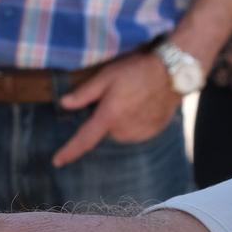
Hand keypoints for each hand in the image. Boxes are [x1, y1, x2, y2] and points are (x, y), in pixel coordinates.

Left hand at [51, 53, 178, 167]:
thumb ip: (84, 93)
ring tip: (133, 97)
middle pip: (105, 129)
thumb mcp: (107, 76)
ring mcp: (140, 133)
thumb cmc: (138, 70)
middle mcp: (124, 131)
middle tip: (118, 95)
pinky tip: (143, 104)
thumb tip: (64, 104)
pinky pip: (135, 130)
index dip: (69, 152)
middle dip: (106, 116)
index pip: (84, 140)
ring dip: (121, 118)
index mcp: (109, 117)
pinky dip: (135, 121)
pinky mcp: (152, 132)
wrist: (173, 73)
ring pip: (120, 131)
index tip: (57, 161)